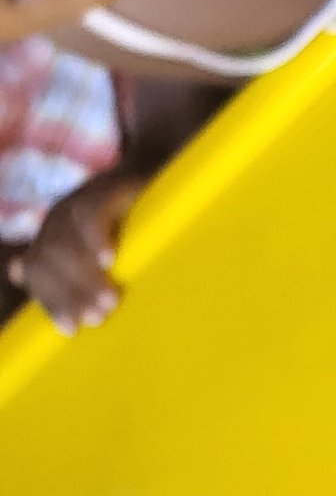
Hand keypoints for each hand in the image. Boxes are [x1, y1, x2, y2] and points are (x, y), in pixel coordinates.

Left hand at [6, 171, 146, 334]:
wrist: (154, 165)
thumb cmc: (133, 216)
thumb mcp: (104, 244)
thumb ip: (73, 265)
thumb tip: (21, 274)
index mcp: (51, 235)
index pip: (35, 271)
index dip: (50, 301)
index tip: (71, 330)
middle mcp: (56, 219)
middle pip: (46, 261)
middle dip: (69, 294)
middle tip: (98, 319)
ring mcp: (76, 201)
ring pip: (64, 244)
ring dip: (85, 277)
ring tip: (110, 300)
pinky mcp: (102, 187)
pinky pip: (90, 215)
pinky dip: (96, 239)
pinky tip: (110, 259)